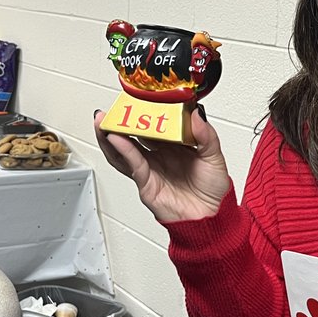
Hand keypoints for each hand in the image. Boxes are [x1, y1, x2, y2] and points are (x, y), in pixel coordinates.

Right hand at [93, 107, 230, 222]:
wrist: (211, 219)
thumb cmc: (213, 191)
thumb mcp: (214, 156)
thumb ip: (206, 135)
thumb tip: (196, 113)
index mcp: (175, 146)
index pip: (156, 124)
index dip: (146, 112)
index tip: (139, 97)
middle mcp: (160, 156)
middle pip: (135, 135)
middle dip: (121, 121)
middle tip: (114, 107)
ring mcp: (151, 169)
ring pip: (125, 150)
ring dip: (111, 135)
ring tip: (102, 121)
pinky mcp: (146, 183)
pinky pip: (132, 164)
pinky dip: (122, 151)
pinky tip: (116, 139)